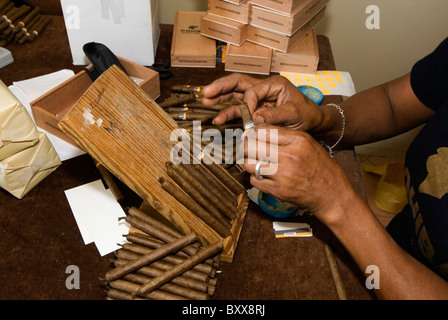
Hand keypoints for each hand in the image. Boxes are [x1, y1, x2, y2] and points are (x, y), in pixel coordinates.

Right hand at [203, 74, 323, 131]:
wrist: (313, 122)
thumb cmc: (307, 114)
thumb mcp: (294, 114)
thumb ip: (275, 115)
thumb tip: (255, 118)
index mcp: (274, 84)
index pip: (252, 89)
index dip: (247, 103)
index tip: (250, 118)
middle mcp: (263, 89)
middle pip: (238, 84)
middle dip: (221, 88)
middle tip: (206, 92)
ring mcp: (258, 99)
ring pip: (235, 96)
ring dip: (220, 99)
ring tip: (206, 102)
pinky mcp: (256, 110)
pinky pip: (239, 110)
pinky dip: (229, 114)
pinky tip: (219, 119)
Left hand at [242, 125, 355, 222]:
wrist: (332, 195)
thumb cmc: (321, 168)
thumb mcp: (308, 144)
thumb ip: (286, 136)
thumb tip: (260, 131)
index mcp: (298, 140)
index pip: (264, 130)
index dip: (253, 132)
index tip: (250, 135)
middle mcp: (289, 156)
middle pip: (252, 146)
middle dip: (246, 146)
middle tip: (247, 148)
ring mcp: (282, 174)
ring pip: (249, 164)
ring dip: (249, 162)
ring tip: (256, 162)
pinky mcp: (278, 191)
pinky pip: (254, 180)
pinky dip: (256, 178)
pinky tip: (264, 176)